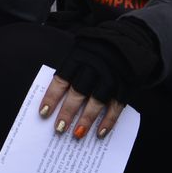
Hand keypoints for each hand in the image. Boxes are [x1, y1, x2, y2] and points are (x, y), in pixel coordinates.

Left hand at [43, 20, 159, 139]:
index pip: (61, 79)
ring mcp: (111, 75)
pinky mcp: (125, 84)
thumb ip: (70, 73)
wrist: (128, 38)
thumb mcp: (80, 53)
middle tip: (59, 128)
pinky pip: (116, 106)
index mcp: (78, 57)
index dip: (52, 97)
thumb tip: (55, 101)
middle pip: (78, 91)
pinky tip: (100, 133)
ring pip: (97, 100)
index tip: (43, 113)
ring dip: (87, 118)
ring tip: (77, 134)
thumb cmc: (97, 51)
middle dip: (68, 111)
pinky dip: (109, 120)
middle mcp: (94, 66)